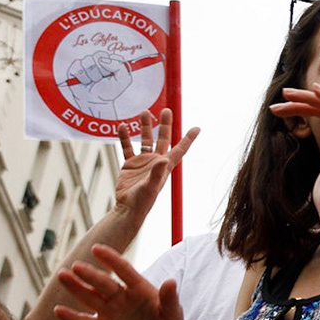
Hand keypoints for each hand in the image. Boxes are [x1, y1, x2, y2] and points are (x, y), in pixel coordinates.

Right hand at [51, 244, 185, 319]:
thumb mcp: (173, 314)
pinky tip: (58, 310)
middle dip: (90, 275)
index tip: (97, 248)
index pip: (124, 270)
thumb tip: (172, 281)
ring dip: (76, 288)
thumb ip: (169, 299)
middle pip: (103, 283)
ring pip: (89, 297)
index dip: (111, 260)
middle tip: (76, 266)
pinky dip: (71, 317)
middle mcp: (120, 296)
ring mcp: (109, 312)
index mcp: (138, 288)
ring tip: (62, 276)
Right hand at [67, 53, 133, 115]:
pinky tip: (86, 82)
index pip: (112, 56)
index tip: (111, 75)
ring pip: (88, 62)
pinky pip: (78, 68)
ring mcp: (87, 62)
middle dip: (101, 71)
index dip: (112, 66)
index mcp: (111, 60)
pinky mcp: (76, 67)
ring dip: (92, 76)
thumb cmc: (109, 91)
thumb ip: (120, 67)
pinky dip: (83, 78)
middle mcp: (99, 58)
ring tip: (93, 81)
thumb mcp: (123, 81)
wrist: (95, 102)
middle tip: (102, 79)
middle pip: (99, 55)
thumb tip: (103, 60)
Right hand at [111, 109, 198, 230]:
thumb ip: (157, 173)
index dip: (188, 139)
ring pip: (145, 140)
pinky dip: (125, 137)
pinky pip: (127, 147)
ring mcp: (143, 162)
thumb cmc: (142, 201)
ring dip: (145, 127)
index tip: (197, 128)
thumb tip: (164, 160)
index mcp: (165, 166)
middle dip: (165, 125)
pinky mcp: (130, 164)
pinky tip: (123, 126)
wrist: (128, 208)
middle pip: (163, 139)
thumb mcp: (151, 186)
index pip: (180, 149)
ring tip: (144, 112)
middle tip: (167, 110)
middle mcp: (156, 161)